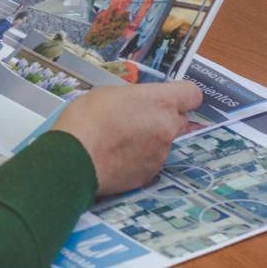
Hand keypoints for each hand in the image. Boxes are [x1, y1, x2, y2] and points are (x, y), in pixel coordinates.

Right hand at [52, 81, 201, 195]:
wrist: (74, 158)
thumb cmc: (87, 119)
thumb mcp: (108, 92)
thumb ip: (133, 97)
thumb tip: (137, 103)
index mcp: (160, 102)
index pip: (192, 94)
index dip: (181, 94)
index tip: (168, 96)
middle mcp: (167, 128)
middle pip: (179, 119)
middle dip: (163, 117)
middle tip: (138, 117)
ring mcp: (160, 154)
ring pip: (164, 142)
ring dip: (149, 139)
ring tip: (119, 139)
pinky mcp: (149, 175)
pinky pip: (150, 162)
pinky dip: (139, 158)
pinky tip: (116, 156)